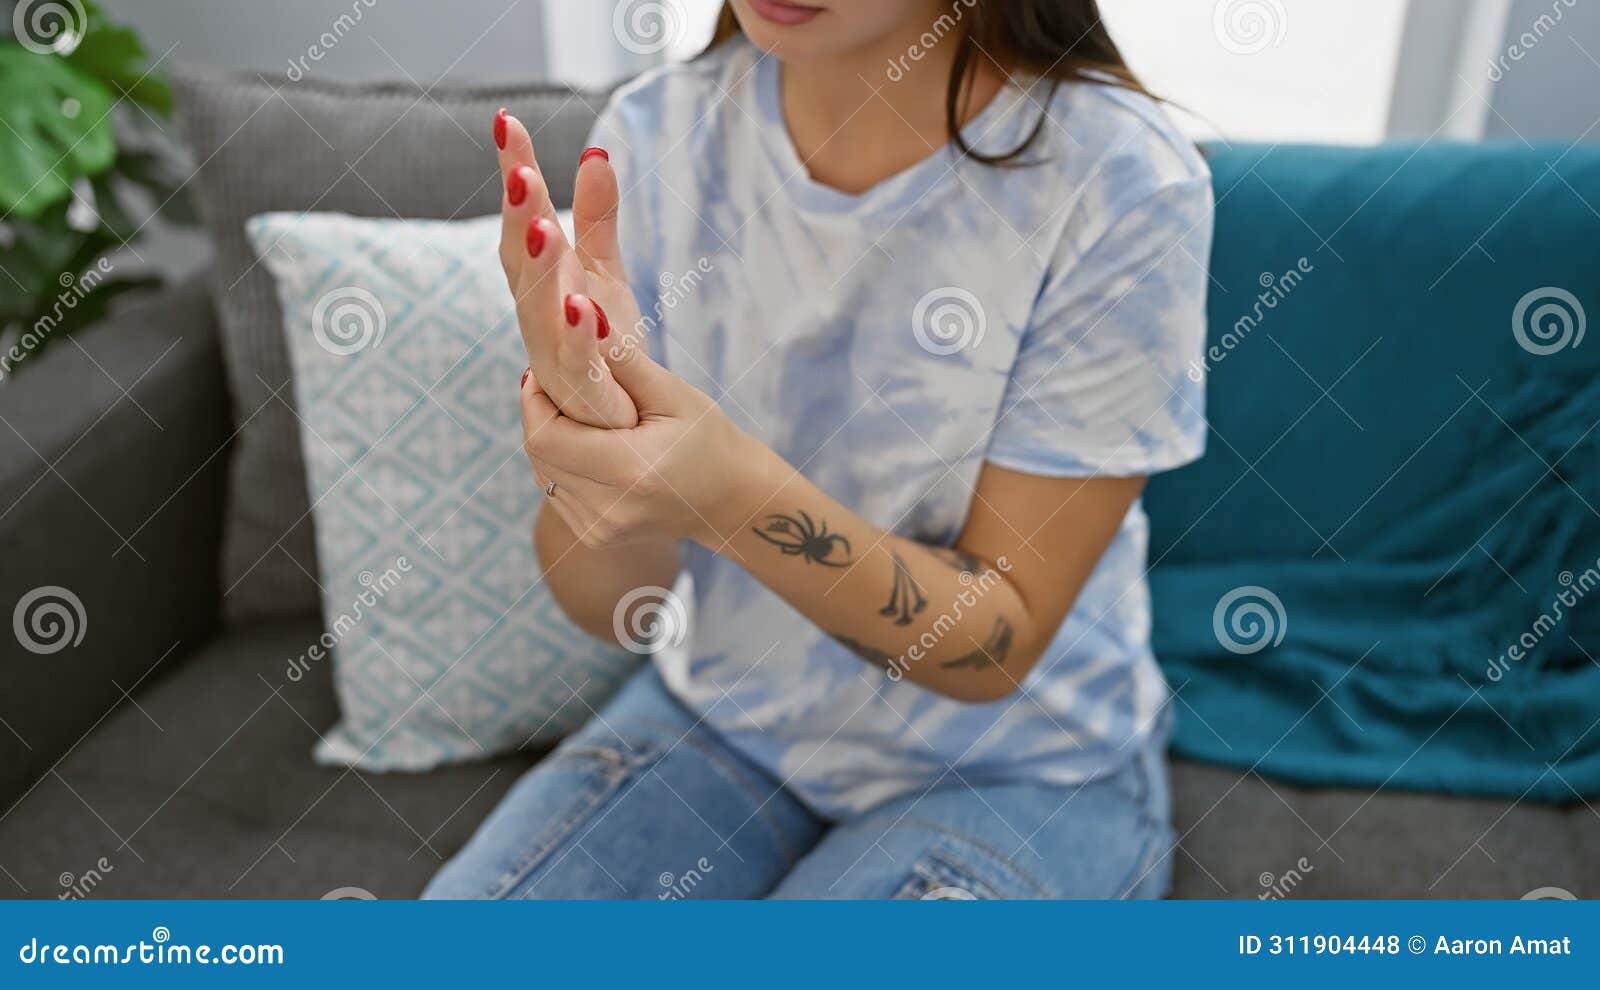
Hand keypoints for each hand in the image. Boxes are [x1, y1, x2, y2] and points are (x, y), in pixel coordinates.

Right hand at [495, 109, 642, 428]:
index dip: (516, 178)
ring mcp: (560, 375)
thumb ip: (599, 222)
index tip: (507, 120)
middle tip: (518, 168)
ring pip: (543, 322)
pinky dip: (579, 341)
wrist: (636, 455)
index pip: (525, 229)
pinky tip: (583, 308)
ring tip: (542, 227)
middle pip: (523, 271)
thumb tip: (595, 151)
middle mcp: (543, 334)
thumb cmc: (613, 366)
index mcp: (547, 296)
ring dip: (541, 274)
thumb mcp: (608, 284)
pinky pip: (582, 374)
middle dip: (520, 219)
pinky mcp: (591, 413)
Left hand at [519, 343, 769, 549]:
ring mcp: (599, 529)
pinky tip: (584, 443)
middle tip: (556, 384)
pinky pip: (555, 491)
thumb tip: (580, 312)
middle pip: (538, 452)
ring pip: (542, 472)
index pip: (544, 434)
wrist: (729, 501)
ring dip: (549, 437)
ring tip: (573, 412)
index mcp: (630, 470)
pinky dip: (561, 462)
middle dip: (540, 413)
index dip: (533, 399)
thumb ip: (622, 359)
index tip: (544, 371)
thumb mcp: (674, 393)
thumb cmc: (709, 439)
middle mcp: (608, 508)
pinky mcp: (594, 536)